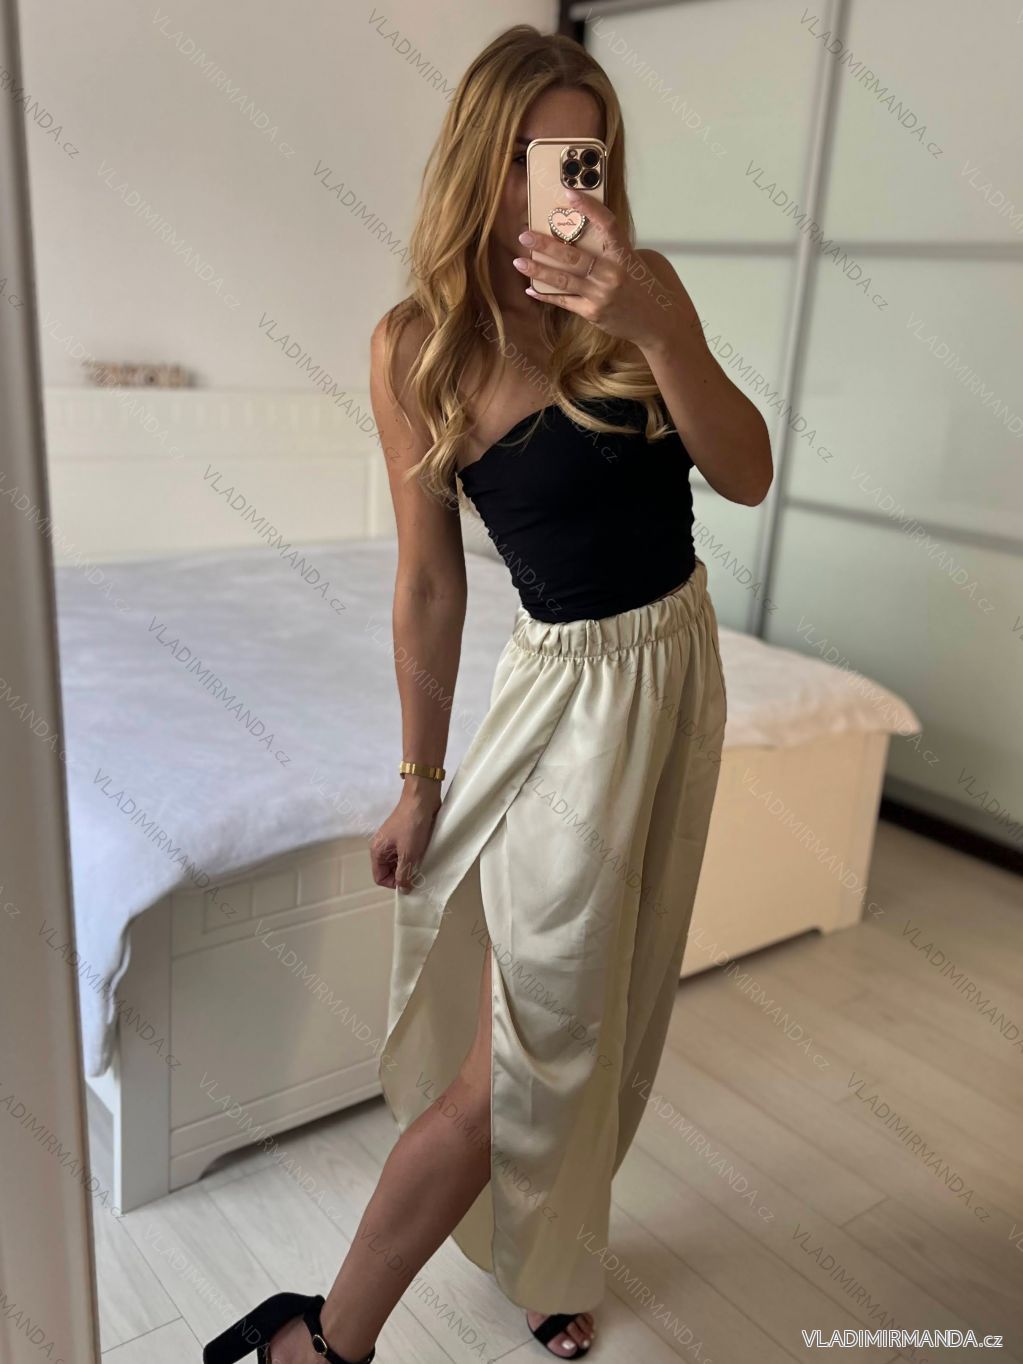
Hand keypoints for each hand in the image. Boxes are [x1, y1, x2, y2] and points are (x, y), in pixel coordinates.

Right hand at [371, 781, 441, 892]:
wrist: (422, 798)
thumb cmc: (412, 825)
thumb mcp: (408, 853)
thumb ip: (404, 874)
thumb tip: (403, 890)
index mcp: (377, 851)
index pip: (380, 877)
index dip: (393, 883)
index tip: (410, 881)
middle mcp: (382, 847)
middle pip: (389, 871)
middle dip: (403, 874)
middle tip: (419, 873)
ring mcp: (394, 841)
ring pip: (399, 862)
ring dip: (410, 865)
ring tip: (423, 863)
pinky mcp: (405, 836)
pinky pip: (407, 852)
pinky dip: (415, 856)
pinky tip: (424, 854)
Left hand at [512, 186, 676, 349]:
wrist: (657, 323)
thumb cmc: (644, 288)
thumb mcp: (635, 262)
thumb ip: (612, 250)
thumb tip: (581, 237)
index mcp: (625, 255)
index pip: (606, 224)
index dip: (588, 208)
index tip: (568, 193)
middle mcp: (612, 274)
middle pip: (573, 255)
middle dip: (545, 244)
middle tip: (524, 235)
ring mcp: (601, 295)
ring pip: (563, 279)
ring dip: (538, 269)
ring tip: (519, 260)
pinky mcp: (593, 313)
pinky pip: (564, 301)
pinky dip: (546, 295)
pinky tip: (531, 289)